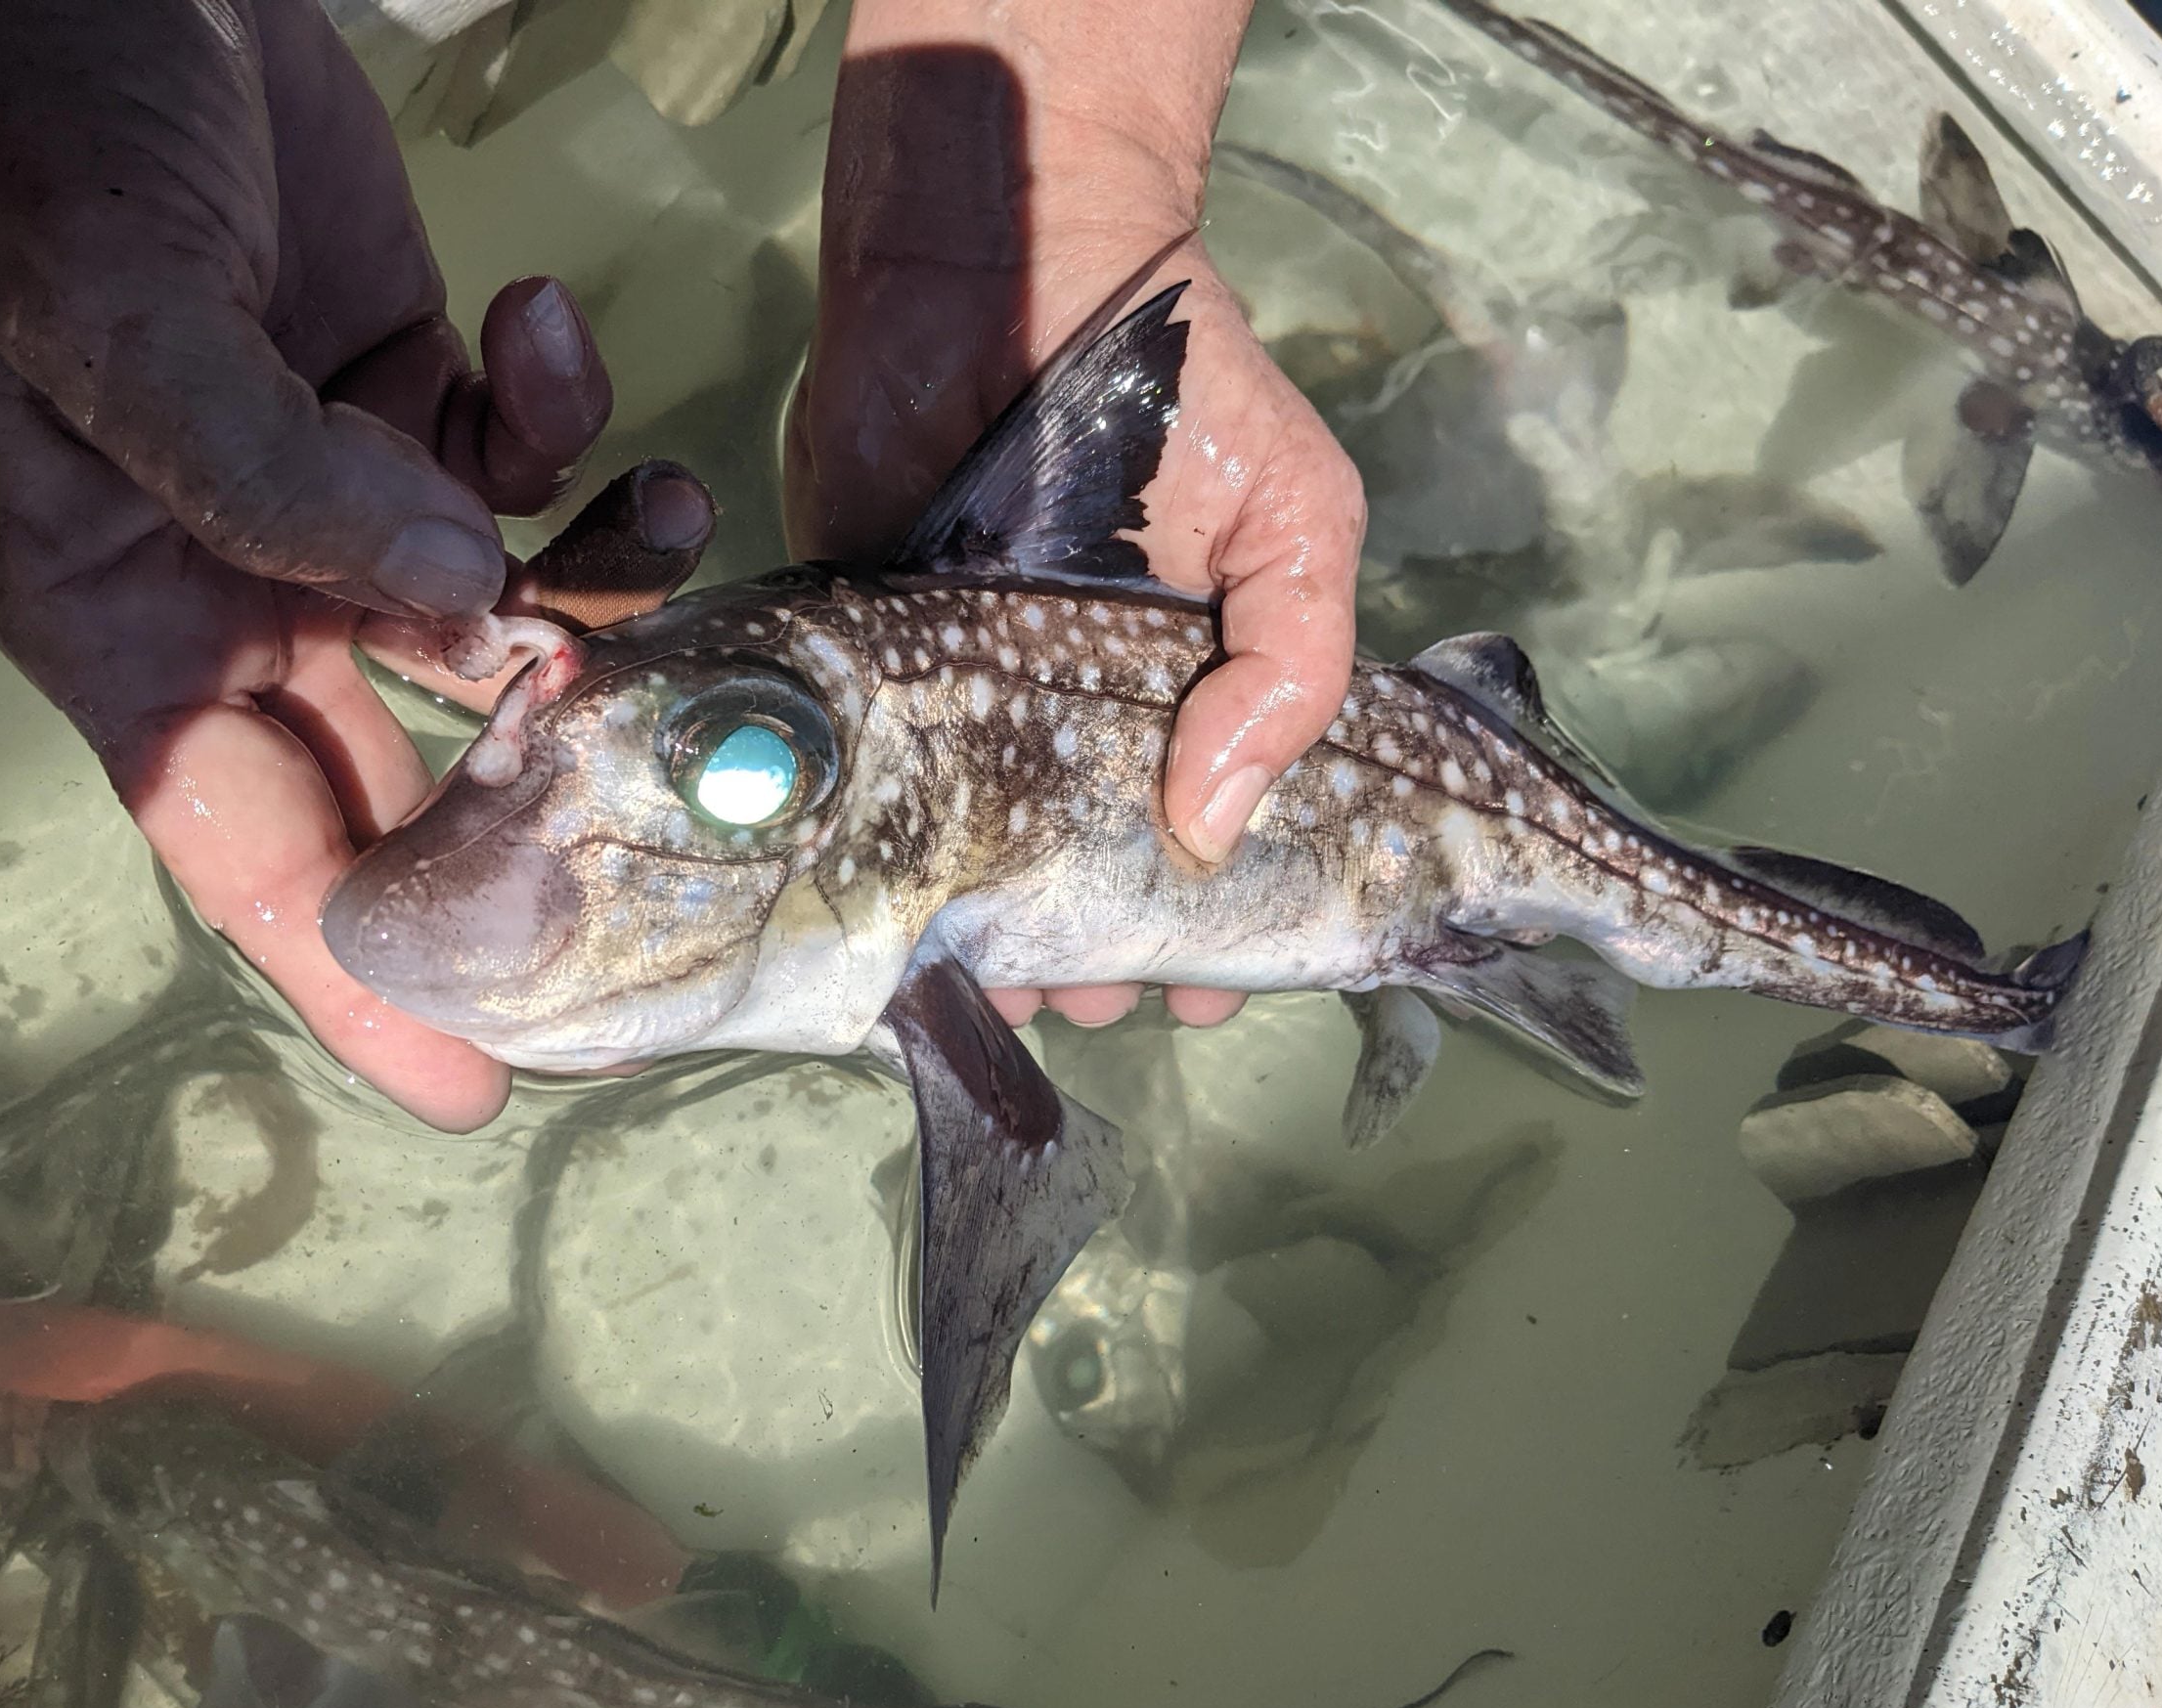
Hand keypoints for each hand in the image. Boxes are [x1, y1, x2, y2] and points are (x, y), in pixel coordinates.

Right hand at [0, 0, 713, 1129]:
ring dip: (597, 590)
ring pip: (503, 622)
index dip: (359, 973)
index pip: (245, 846)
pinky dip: (565, 429)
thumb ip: (275, 475)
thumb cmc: (45, 142)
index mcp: (126, 617)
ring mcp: (337, 500)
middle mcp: (237, 588)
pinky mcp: (417, 404)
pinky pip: (524, 474)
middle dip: (541, 814)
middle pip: (406, 767)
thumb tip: (454, 601)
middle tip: (693, 856)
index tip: (477, 1080)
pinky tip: (541, 326)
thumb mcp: (118, 316)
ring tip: (658, 523)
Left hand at [783, 19, 1365, 1032]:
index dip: (1211, 932)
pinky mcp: (865, 669)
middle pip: (1088, 879)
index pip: (1208, 847)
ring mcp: (965, 703)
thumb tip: (1211, 827)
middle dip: (1094, 958)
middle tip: (1089, 990)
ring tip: (1001, 984)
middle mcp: (1075, 723)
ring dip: (990, 942)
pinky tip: (889, 931)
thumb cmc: (1176, 395)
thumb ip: (1293, 665)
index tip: (1198, 984)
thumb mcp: (1296, 520)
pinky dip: (876, 868)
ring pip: (974, 865)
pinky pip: (869, 791)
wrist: (1009, 264)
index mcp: (1185, 702)